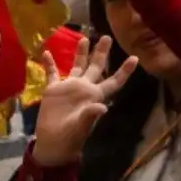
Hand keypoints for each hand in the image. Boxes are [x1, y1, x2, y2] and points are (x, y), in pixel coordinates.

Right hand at [32, 37, 138, 168]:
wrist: (53, 143)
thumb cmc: (71, 136)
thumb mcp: (81, 126)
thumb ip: (90, 115)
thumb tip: (101, 108)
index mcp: (95, 95)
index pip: (113, 81)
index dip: (124, 71)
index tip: (135, 57)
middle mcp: (84, 88)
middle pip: (96, 67)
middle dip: (101, 53)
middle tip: (106, 36)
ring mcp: (69, 88)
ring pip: (77, 66)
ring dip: (80, 53)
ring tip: (84, 37)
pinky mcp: (53, 90)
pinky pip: (52, 73)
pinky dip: (49, 63)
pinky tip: (46, 52)